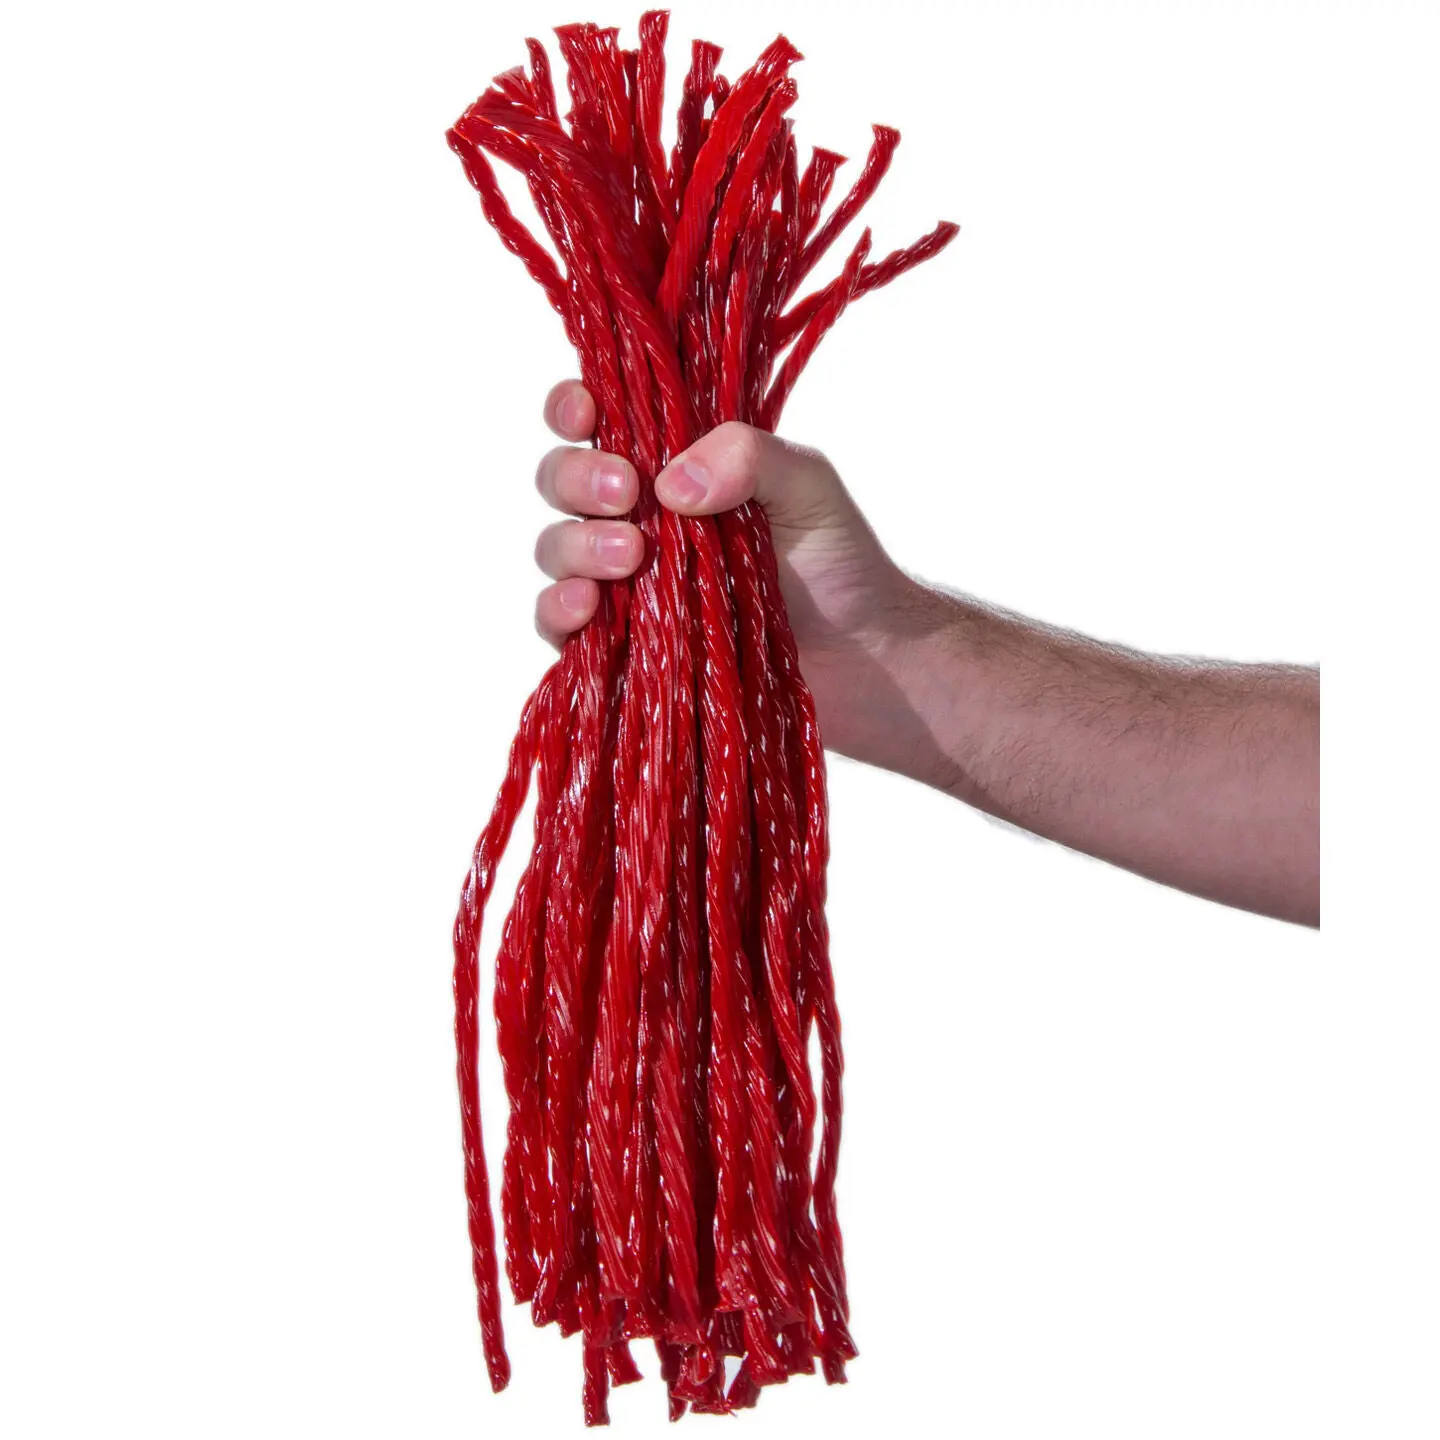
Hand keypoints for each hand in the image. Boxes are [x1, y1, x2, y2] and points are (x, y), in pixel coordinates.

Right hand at [531, 379, 926, 761]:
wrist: (862, 658)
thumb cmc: (839, 563)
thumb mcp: (808, 486)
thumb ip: (749, 456)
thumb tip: (669, 484)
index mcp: (675, 462)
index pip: (599, 417)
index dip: (573, 407)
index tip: (587, 413)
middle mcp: (639, 516)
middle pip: (562, 479)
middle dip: (578, 479)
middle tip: (627, 496)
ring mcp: (625, 580)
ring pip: (556, 548)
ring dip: (576, 545)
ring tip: (632, 559)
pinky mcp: (622, 643)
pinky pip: (558, 625)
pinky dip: (558, 611)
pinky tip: (588, 608)